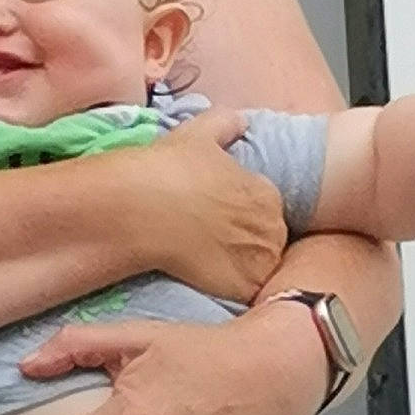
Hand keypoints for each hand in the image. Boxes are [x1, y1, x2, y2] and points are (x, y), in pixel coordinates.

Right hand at [134, 109, 288, 303]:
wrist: (142, 210)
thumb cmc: (169, 169)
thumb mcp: (198, 133)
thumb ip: (225, 123)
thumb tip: (241, 121)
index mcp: (267, 193)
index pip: (269, 209)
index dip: (245, 215)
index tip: (222, 219)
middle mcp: (272, 227)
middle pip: (270, 241)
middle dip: (249, 243)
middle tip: (214, 243)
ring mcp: (260, 260)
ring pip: (261, 268)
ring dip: (244, 268)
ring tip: (211, 264)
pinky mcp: (243, 287)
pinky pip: (248, 293)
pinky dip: (234, 290)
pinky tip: (209, 281)